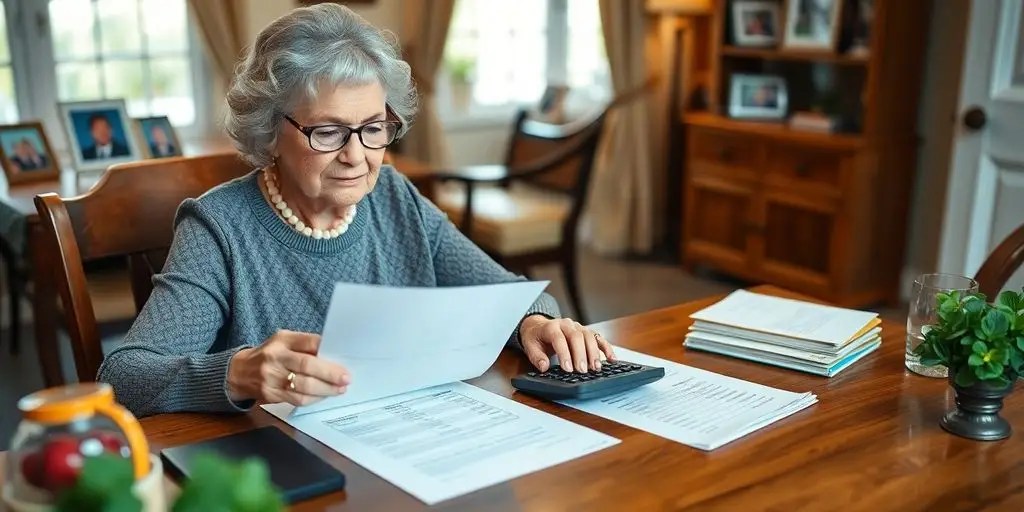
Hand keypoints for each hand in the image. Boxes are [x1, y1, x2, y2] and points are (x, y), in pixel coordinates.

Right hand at [227, 330, 349, 405]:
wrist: (240, 372)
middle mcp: (275, 357)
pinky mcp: (270, 395)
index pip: (308, 343)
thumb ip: (306, 345)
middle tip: (345, 379)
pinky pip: (296, 399)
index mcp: (282, 340)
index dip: (327, 352)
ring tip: (339, 390)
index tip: (343, 361)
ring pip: (303, 387)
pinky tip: (323, 396)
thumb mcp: (284, 341)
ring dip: (325, 390)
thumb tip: (334, 354)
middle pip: (307, 366)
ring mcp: (270, 377)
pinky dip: (313, 399)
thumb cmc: (270, 354)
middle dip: (330, 374)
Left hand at [518, 315, 616, 372]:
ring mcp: (578, 327)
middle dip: (581, 355)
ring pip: (589, 336)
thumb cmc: (536, 337)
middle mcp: (566, 324)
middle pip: (576, 337)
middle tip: (583, 371)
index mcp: (551, 327)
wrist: (539, 326)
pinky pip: (598, 338)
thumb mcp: (530, 346)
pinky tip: (611, 359)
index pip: (559, 339)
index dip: (564, 354)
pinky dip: (606, 348)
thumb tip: (544, 366)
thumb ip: (536, 357)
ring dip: (594, 353)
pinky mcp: (586, 332)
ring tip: (595, 368)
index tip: (568, 369)